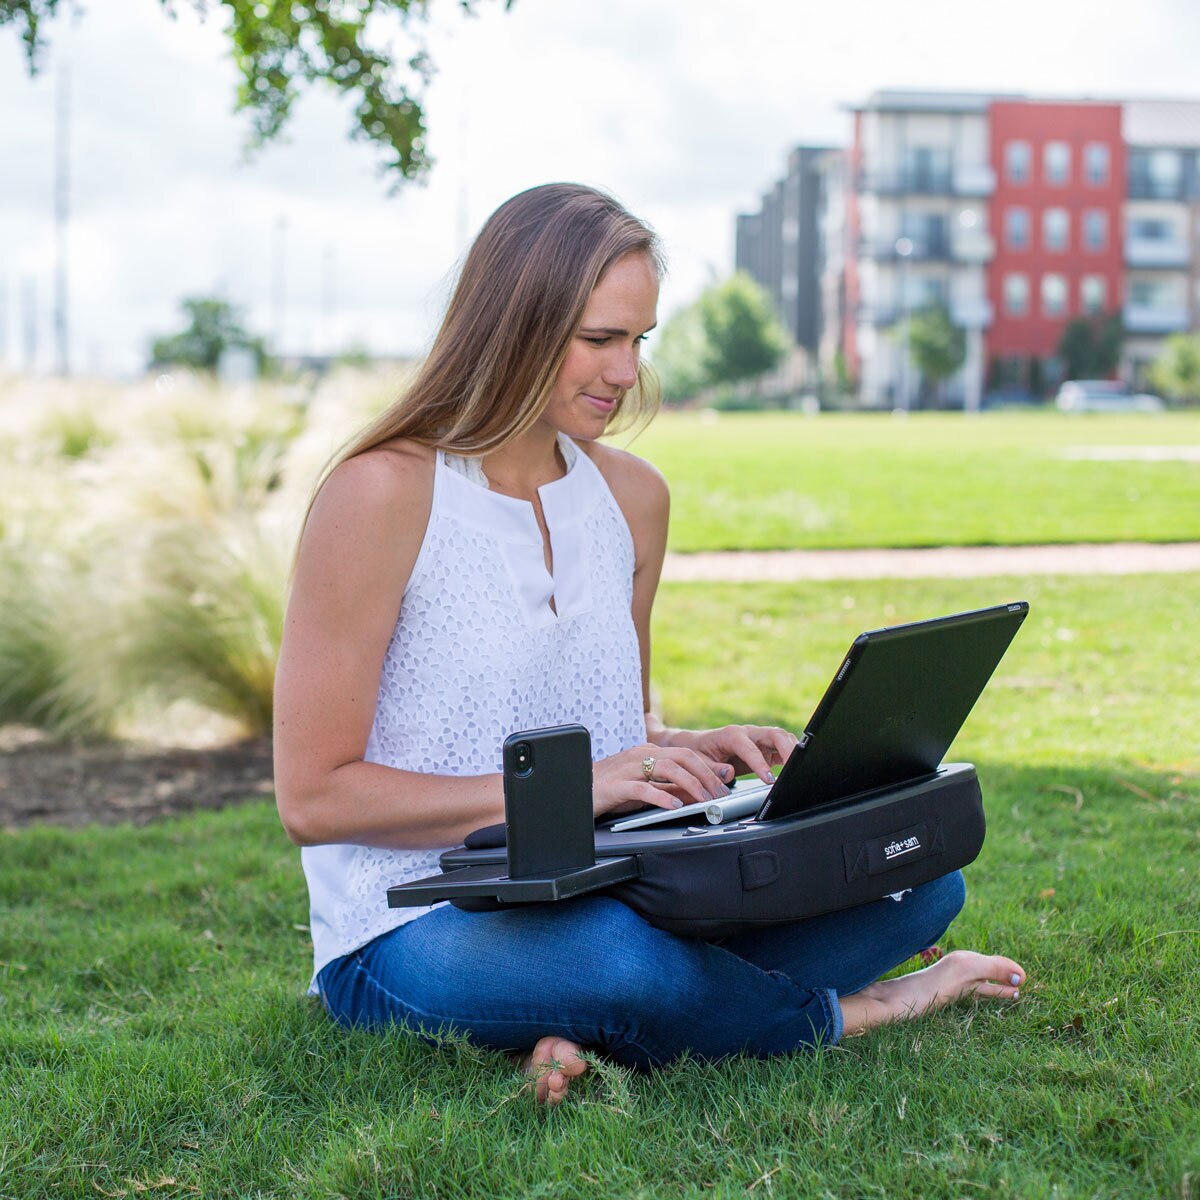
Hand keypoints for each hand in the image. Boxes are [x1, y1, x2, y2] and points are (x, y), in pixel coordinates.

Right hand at [592, 743, 734, 818]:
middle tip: (720, 793)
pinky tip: (674, 806)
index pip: (686, 754)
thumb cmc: (608, 790)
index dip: (709, 767)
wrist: (573, 790)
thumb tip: (697, 792)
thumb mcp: (643, 787)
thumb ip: (668, 787)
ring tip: (704, 799)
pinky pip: (643, 788)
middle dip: (706, 775)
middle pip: (682, 757)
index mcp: (647, 752)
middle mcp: (640, 755)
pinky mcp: (616, 785)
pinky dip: (662, 796)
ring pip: (668, 768)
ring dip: (691, 784)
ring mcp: (628, 768)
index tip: (725, 782)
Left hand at [667, 724, 798, 784]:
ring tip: (801, 767)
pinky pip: (782, 748)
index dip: (760, 763)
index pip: (749, 747)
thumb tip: (729, 773)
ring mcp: (758, 739)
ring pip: (782, 738)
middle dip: (787, 749)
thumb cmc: (698, 752)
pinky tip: (797, 767)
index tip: (768, 779)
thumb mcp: (699, 762)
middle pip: (774, 734)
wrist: (697, 745)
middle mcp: (748, 733)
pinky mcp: (765, 748)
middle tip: (795, 768)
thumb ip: (712, 768)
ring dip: (793, 750)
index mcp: (731, 735)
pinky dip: (791, 756)